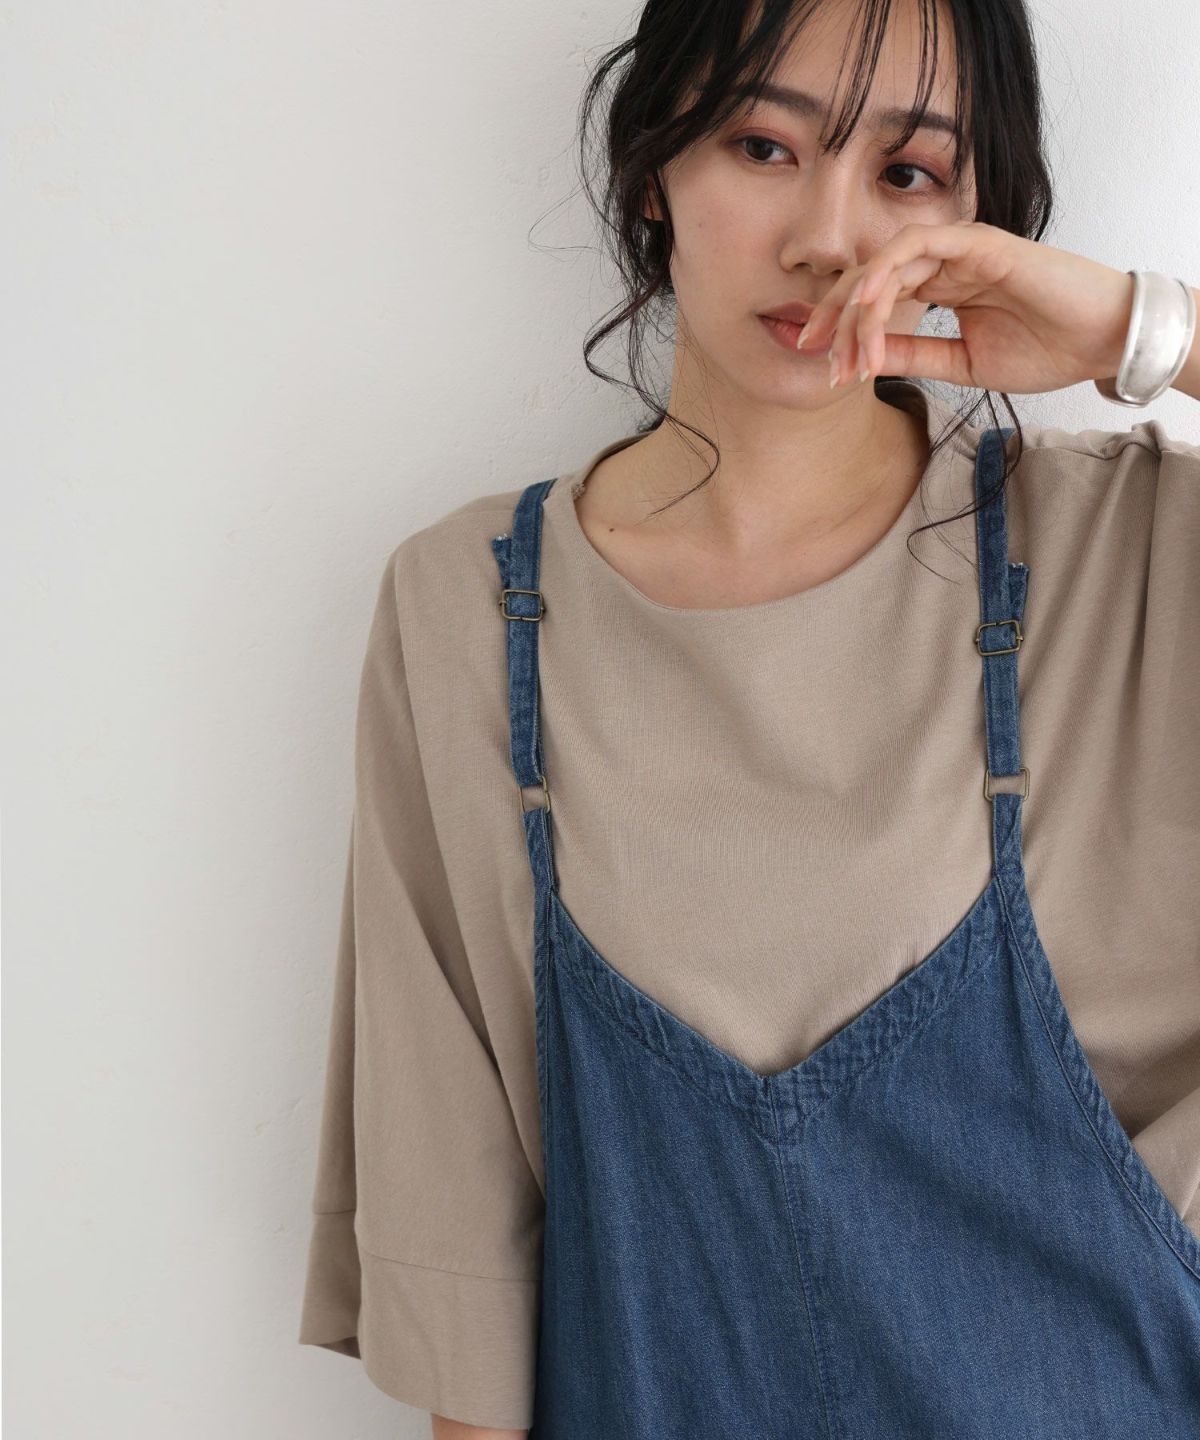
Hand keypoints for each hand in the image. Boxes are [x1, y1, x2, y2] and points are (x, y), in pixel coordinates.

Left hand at [796, 220, 1134, 395]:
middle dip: (835, 317)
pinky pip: (918, 245)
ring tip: (841, 344)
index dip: (845, 331)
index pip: (877, 300)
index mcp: (943, 288)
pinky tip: (867, 303)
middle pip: (870, 278)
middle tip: (814, 353)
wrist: (1101, 342)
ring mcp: (961, 249)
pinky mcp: (979, 242)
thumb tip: (867, 362)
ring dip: (857, 304)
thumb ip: (917, 356)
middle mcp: (946, 263)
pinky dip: (887, 270)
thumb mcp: (963, 364)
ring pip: (887, 263)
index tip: (824, 369)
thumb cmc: (1046, 349)